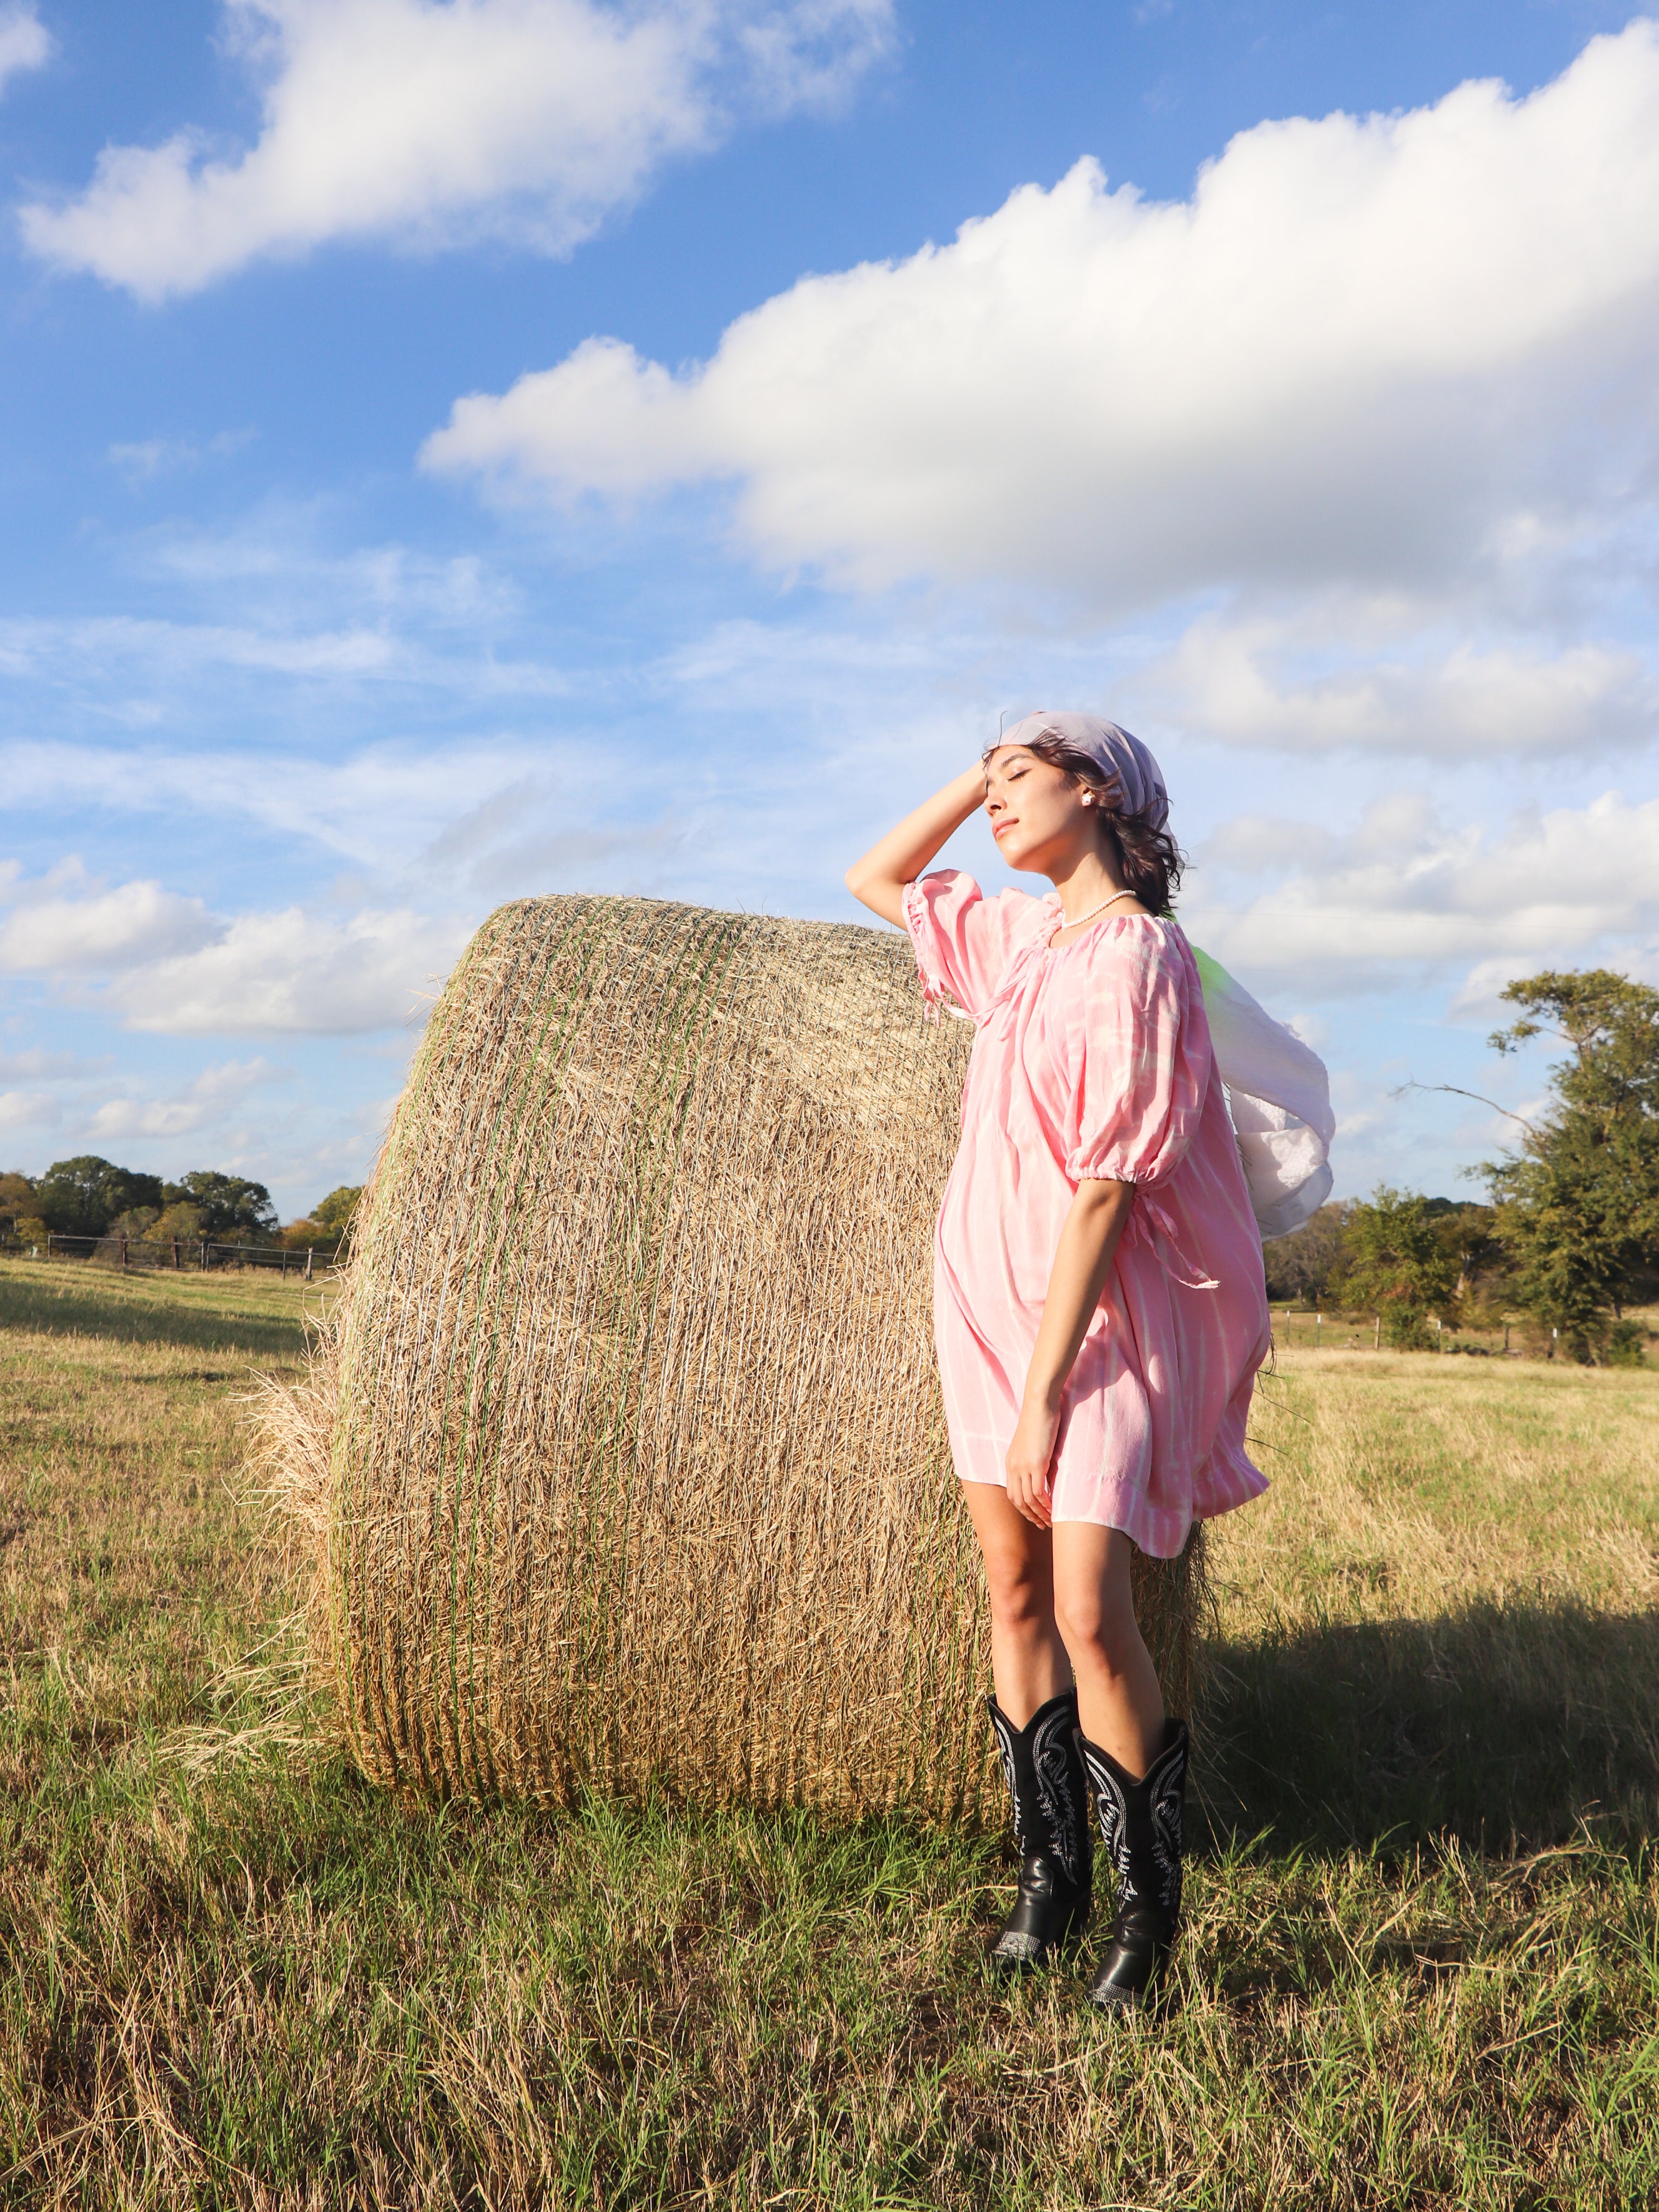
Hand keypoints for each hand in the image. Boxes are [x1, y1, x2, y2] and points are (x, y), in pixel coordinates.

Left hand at [1005, 1400, 1059, 1528]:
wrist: (1039, 1404)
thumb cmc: (1040, 1420)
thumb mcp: (1035, 1443)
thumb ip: (1036, 1460)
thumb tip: (1046, 1473)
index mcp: (1011, 1463)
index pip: (1013, 1494)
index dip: (1023, 1509)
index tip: (1035, 1517)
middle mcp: (1013, 1467)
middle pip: (1018, 1501)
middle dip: (1030, 1515)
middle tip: (1043, 1525)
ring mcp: (1023, 1467)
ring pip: (1028, 1500)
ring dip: (1040, 1514)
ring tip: (1051, 1522)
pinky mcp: (1036, 1464)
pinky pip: (1039, 1493)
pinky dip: (1046, 1505)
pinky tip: (1055, 1510)